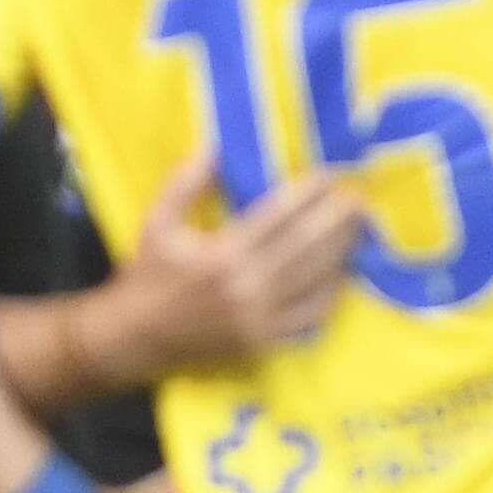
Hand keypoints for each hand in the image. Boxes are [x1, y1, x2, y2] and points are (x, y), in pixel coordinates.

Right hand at [104, 159, 369, 375]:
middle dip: (338, 219)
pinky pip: (310, 318)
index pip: (279, 215)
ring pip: (316, 282)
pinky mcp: (265, 343)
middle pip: (308, 247)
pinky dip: (330, 294)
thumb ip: (185, 184)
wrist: (133, 340)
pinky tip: (341, 274)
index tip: (330, 174)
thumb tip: (215, 149)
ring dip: (342, 253)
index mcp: (222, 254)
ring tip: (359, 229)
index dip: (309, 193)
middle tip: (360, 197)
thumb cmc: (146, 277)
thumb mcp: (156, 222)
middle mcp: (247, 288)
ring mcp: (260, 320)